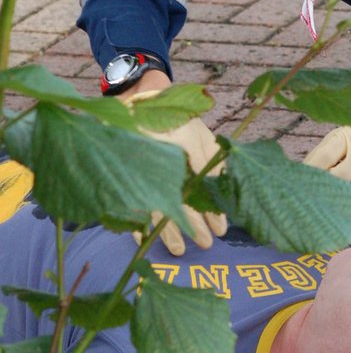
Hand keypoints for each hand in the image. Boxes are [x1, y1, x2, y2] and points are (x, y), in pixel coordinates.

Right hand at [128, 93, 226, 255]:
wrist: (139, 102)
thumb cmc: (178, 121)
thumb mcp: (200, 135)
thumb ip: (212, 161)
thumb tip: (225, 191)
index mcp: (184, 141)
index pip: (203, 182)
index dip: (213, 208)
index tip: (222, 229)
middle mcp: (161, 153)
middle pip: (179, 197)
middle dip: (194, 224)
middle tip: (206, 244)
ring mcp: (139, 163)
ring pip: (154, 204)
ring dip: (167, 231)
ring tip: (179, 250)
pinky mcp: (123, 171)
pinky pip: (127, 200)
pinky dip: (135, 222)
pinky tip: (144, 239)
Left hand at [303, 106, 350, 215]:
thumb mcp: (346, 138)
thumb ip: (325, 155)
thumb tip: (298, 177)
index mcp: (346, 136)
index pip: (324, 157)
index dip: (308, 175)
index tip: (295, 189)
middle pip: (341, 175)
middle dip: (324, 194)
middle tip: (308, 209)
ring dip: (343, 207)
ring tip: (327, 220)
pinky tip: (349, 223)